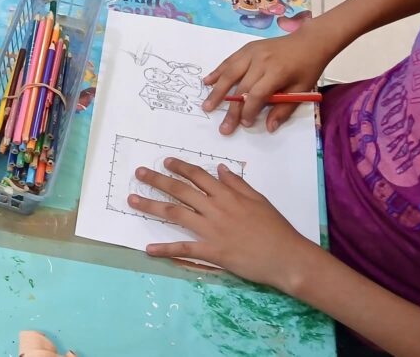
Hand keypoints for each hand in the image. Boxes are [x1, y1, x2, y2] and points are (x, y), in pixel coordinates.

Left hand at [128, 158, 316, 291]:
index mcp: (228, 195)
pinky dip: (165, 249)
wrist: (287, 257)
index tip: (165, 161)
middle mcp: (215, 208)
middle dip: (157, 180)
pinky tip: (148, 248)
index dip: (180, 168)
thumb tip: (220, 168)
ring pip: (175, 214)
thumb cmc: (276, 228)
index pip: (198, 176)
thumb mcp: (259, 200)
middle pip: (180, 191)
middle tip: (138, 173)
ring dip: (151, 206)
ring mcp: (211, 230)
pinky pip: (184, 248)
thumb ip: (237, 184)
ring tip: (132, 200)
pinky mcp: (212, 251)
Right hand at [202, 26, 332, 133]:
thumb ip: (284, 109)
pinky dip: (217, 72)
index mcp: (277, 73)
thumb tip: (269, 128)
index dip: (249, 111)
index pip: (256, 95)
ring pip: (230, 73)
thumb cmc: (307, 67)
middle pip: (241, 88)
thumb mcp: (302, 90)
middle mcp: (261, 62)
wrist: (309, 41)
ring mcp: (252, 53)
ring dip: (217, 91)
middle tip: (223, 127)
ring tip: (207, 105)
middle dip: (231, 110)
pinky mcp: (247, 48)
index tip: (245, 124)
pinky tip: (207, 81)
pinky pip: (229, 61)